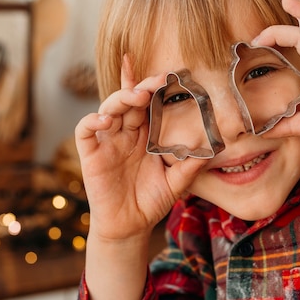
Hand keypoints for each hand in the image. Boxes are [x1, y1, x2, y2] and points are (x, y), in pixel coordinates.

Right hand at [74, 55, 205, 240]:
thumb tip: (214, 148)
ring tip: (137, 96)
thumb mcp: (177, 182)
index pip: (147, 103)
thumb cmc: (151, 201)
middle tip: (158, 81)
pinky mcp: (91, 155)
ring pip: (108, 109)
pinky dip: (92, 121)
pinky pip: (85, 131)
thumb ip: (191, 165)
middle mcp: (125, 133)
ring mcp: (107, 142)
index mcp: (144, 135)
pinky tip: (105, 120)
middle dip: (142, 87)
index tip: (168, 73)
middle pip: (130, 101)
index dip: (152, 85)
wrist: (130, 227)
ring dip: (121, 98)